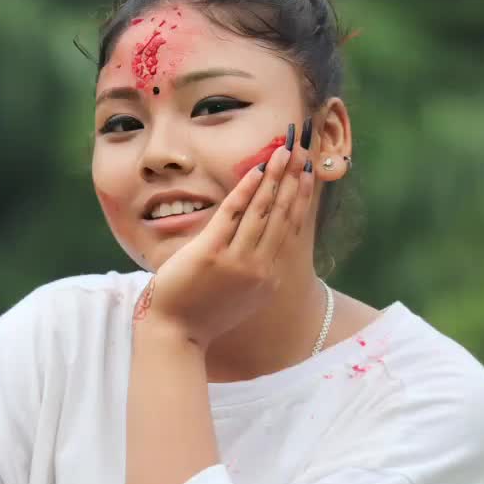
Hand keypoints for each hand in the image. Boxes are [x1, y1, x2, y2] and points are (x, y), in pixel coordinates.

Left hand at [133, 126, 314, 348]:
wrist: (176, 333)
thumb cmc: (203, 314)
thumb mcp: (242, 297)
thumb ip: (256, 271)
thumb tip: (263, 243)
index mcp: (270, 278)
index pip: (291, 229)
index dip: (301, 197)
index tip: (307, 173)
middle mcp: (260, 268)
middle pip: (283, 215)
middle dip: (294, 179)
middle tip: (301, 150)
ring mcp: (237, 260)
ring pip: (263, 211)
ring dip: (276, 177)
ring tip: (284, 151)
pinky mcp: (212, 252)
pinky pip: (233, 213)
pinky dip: (247, 189)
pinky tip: (257, 169)